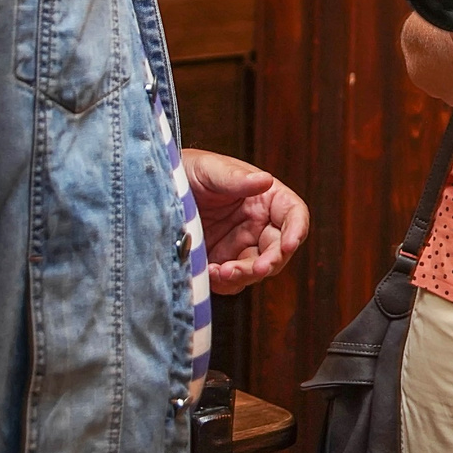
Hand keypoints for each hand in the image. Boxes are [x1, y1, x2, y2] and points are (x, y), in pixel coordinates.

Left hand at [185, 151, 309, 294]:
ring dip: (244, 275)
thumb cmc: (188, 171)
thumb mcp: (210, 169)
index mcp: (265, 198)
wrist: (155, 192)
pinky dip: (224, 282)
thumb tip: (266, 180)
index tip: (288, 244)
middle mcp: (258, 223)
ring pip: (257, 269)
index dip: (296, 230)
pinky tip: (208, 272)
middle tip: (256, 269)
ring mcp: (241, 245)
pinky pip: (232, 281)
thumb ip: (237, 178)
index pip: (294, 214)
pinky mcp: (222, 261)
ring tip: (220, 271)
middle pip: (279, 249)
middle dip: (270, 262)